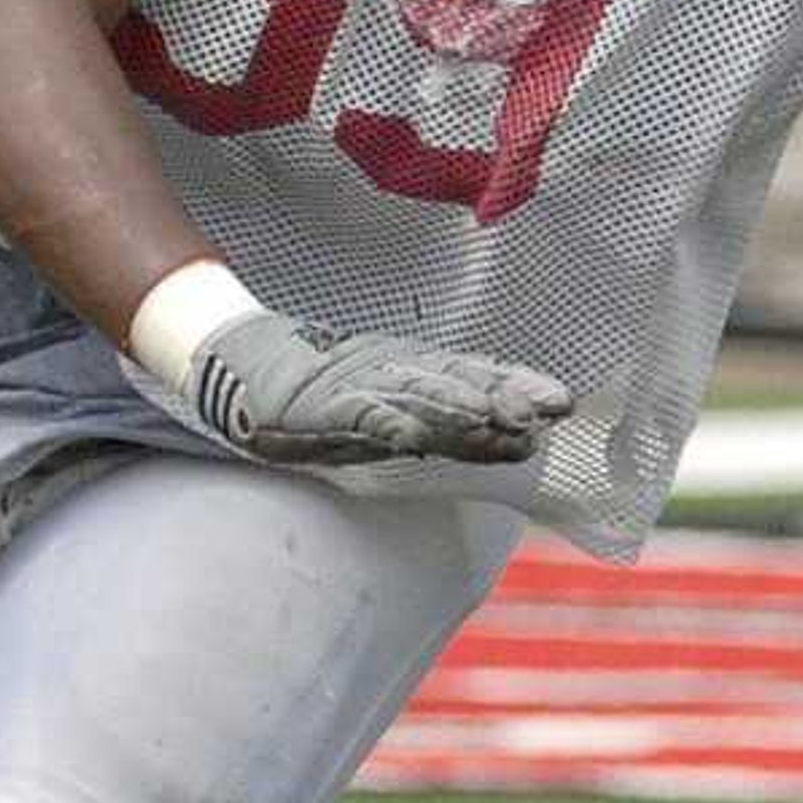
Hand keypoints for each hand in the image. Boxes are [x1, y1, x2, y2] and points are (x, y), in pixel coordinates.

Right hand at [188, 310, 569, 469]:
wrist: (242, 365)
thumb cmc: (323, 391)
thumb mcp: (392, 403)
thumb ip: (446, 419)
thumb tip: (517, 436)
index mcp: (412, 371)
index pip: (472, 378)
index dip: (515, 387)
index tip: (560, 402)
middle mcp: (392, 373)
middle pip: (453, 385)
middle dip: (500, 397)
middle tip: (544, 411)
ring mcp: (357, 386)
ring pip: (414, 398)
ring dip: (455, 408)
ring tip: (495, 419)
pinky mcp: (321, 407)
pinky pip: (357, 417)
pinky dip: (385, 424)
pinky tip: (413, 437)